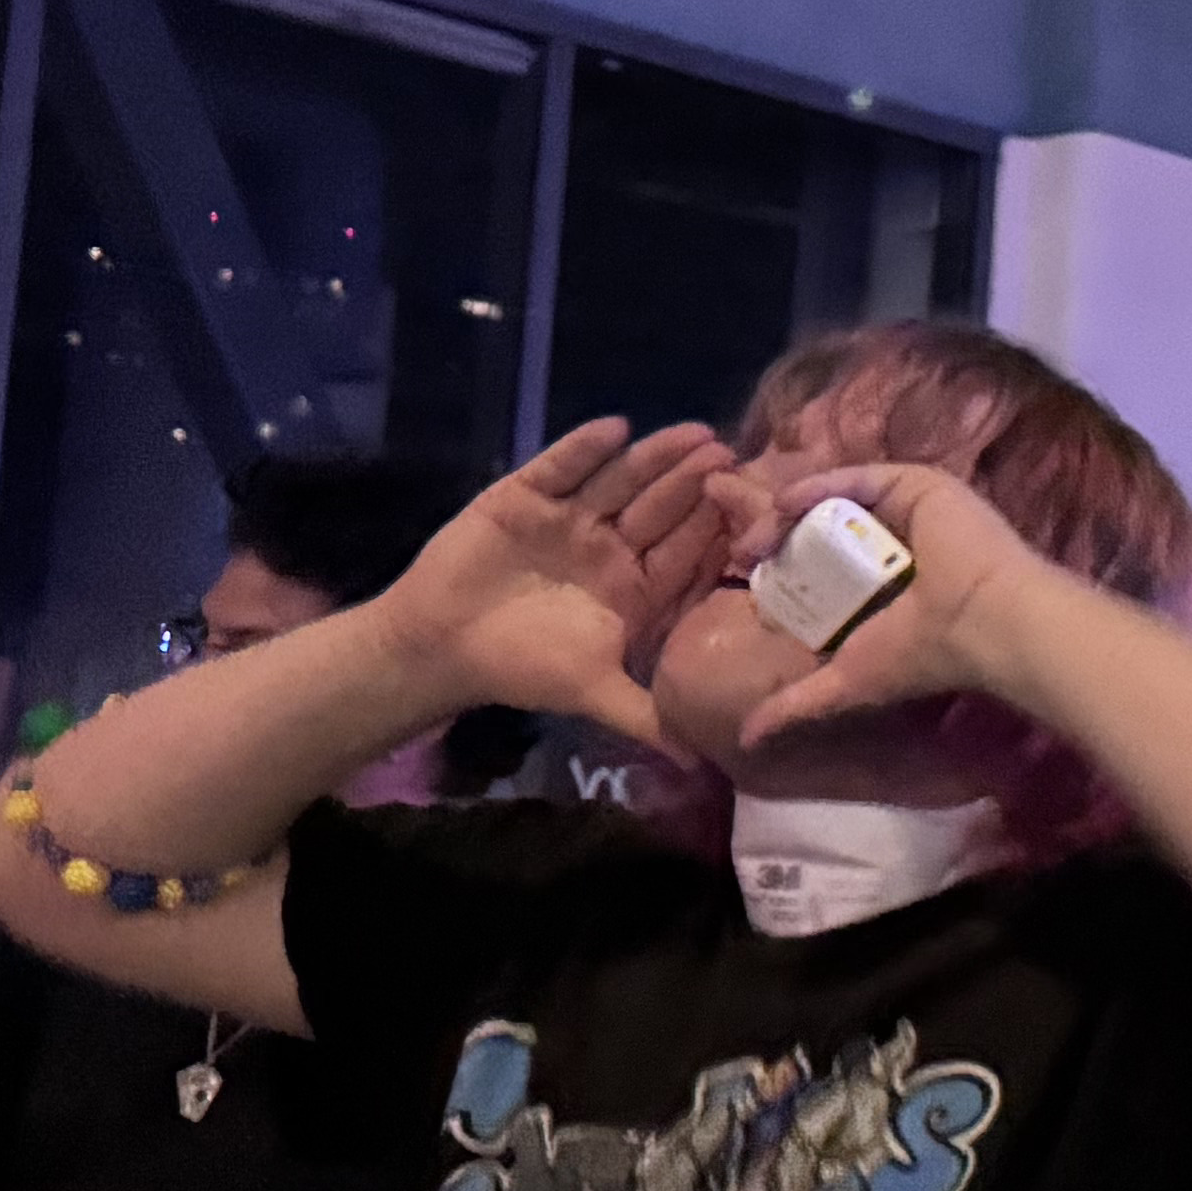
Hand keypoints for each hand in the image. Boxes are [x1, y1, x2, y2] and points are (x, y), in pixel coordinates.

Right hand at [388, 424, 739, 737]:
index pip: (683, 552)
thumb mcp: (593, 692)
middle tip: (732, 457)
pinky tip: (615, 428)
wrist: (438, 647)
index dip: (715, 532)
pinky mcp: (524, 497)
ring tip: (695, 436)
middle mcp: (610, 546)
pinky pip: (560, 468)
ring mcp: (569, 517)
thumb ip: (648, 717)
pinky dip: (584, 450)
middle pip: (660, 508)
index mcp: (634, 586)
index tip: (753, 510)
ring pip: (620, 482)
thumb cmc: (520, 667)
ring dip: (654, 459)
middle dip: (694, 484)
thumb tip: (703, 761)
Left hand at [722, 461, 1057, 750]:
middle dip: (771, 532)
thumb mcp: (846, 682)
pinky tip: (785, 505)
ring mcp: (902, 514)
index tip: (739, 571)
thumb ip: (796, 703)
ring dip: (786, 515)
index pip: (815, 568)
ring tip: (754, 538)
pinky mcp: (916, 486)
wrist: (983, 621)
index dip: (776, 566)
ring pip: (830, 504)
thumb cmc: (921, 653)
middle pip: (815, 530)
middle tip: (737, 549)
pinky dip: (819, 488)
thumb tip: (746, 740)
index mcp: (874, 588)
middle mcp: (887, 548)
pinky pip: (858, 479)